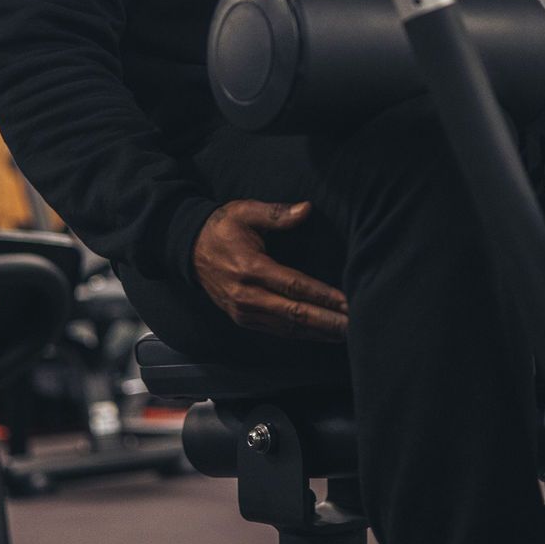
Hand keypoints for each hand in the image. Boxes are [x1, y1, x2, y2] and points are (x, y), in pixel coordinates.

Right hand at [192, 200, 347, 341]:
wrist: (188, 249)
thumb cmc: (222, 228)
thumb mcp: (246, 211)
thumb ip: (277, 213)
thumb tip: (306, 209)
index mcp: (251, 269)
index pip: (295, 287)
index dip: (323, 296)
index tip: (348, 302)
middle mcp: (247, 296)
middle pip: (295, 314)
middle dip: (328, 321)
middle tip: (356, 326)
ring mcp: (244, 312)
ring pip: (288, 328)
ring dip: (319, 332)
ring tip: (346, 334)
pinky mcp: (243, 319)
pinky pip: (278, 331)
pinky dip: (302, 334)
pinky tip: (322, 335)